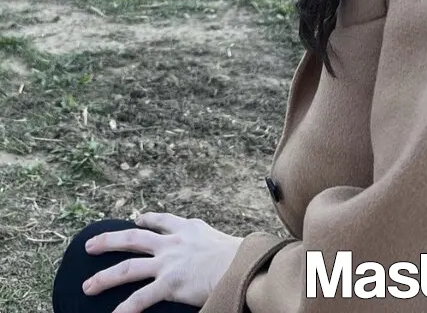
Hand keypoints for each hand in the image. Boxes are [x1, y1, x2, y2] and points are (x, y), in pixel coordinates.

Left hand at [82, 211, 243, 312]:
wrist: (243, 263)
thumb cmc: (239, 254)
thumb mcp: (219, 238)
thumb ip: (206, 241)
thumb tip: (212, 247)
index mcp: (186, 228)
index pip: (160, 220)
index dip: (146, 219)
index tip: (136, 219)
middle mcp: (172, 242)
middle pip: (132, 238)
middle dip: (108, 241)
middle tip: (89, 245)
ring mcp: (168, 263)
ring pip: (128, 268)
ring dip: (105, 277)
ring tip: (87, 286)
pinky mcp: (170, 284)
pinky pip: (141, 299)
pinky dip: (124, 309)